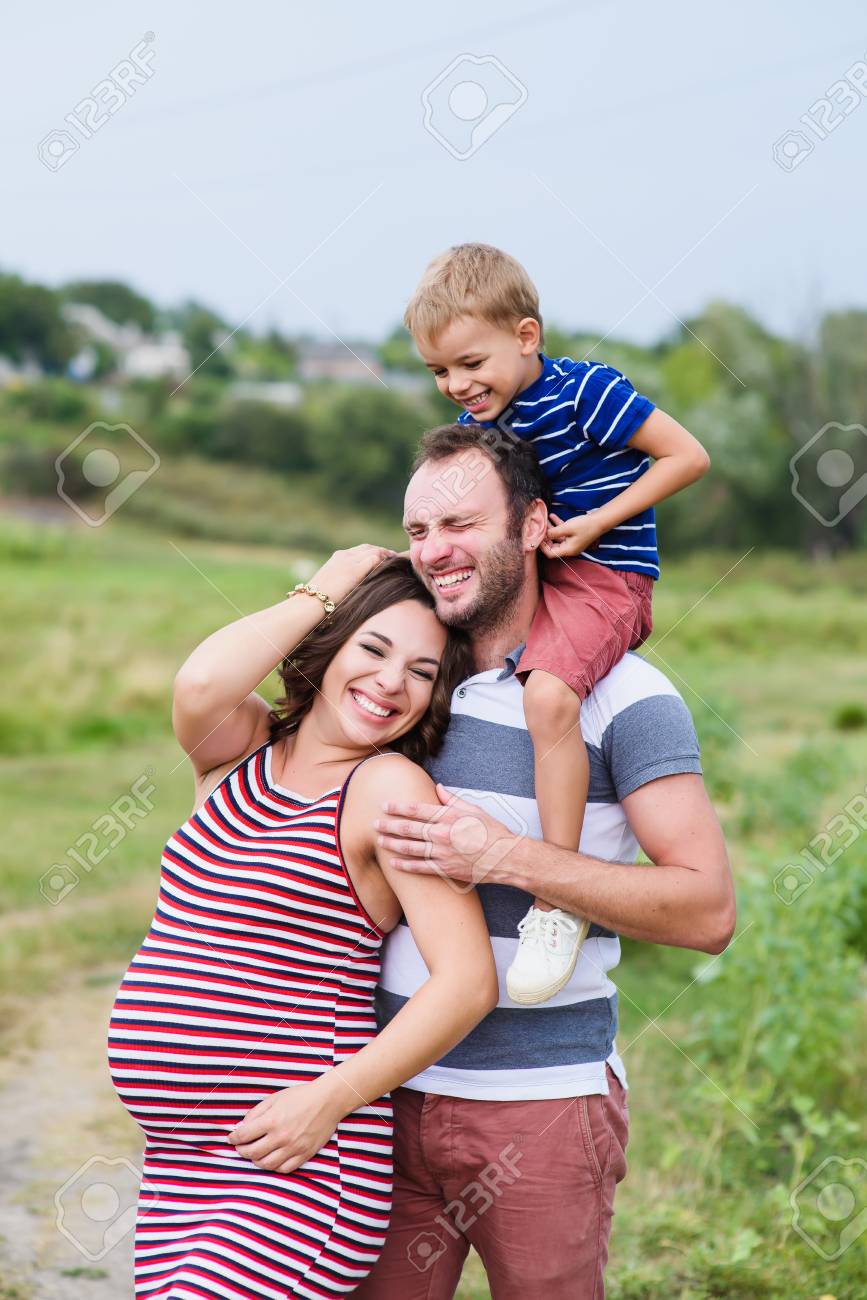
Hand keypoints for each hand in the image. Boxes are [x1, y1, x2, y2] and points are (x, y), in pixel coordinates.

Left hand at [228, 1078, 344, 1172]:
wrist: (327, 1100)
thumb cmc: (300, 1096)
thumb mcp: (274, 1098)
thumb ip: (255, 1113)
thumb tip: (241, 1128)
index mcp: (272, 1120)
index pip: (244, 1136)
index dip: (234, 1138)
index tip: (231, 1138)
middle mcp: (281, 1136)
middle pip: (252, 1153)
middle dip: (241, 1151)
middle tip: (240, 1147)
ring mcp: (293, 1148)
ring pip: (266, 1164)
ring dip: (256, 1160)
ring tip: (255, 1154)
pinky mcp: (304, 1154)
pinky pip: (284, 1169)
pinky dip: (274, 1167)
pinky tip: (271, 1159)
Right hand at [309, 544, 396, 606]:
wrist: (310, 603)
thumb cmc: (316, 601)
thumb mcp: (329, 586)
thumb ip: (340, 582)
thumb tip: (346, 590)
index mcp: (336, 558)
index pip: (358, 550)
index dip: (372, 552)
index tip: (382, 557)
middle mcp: (343, 556)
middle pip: (368, 548)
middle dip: (381, 551)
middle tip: (393, 557)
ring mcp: (350, 561)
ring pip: (374, 551)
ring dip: (387, 554)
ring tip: (397, 560)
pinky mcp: (356, 570)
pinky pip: (376, 558)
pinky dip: (386, 559)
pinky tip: (394, 565)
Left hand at [375, 784, 518, 887]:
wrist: (505, 857)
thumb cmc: (492, 831)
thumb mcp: (474, 809)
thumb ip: (453, 799)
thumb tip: (438, 788)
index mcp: (449, 817)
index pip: (417, 810)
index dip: (398, 807)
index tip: (385, 806)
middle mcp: (443, 834)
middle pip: (409, 829)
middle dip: (389, 825)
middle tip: (375, 823)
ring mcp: (443, 853)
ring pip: (410, 848)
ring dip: (392, 844)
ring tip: (380, 841)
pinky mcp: (445, 869)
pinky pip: (420, 867)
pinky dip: (405, 865)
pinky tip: (393, 862)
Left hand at [540, 512, 602, 559]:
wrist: (600, 520)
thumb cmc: (585, 525)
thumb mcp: (567, 528)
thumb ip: (554, 532)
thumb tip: (544, 534)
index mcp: (568, 550)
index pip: (551, 553)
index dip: (542, 546)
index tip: (537, 536)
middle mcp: (569, 548)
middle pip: (552, 546)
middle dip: (545, 537)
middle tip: (539, 528)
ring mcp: (572, 542)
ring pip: (557, 537)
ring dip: (550, 529)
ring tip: (544, 520)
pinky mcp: (574, 536)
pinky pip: (563, 532)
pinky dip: (557, 525)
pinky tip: (552, 516)